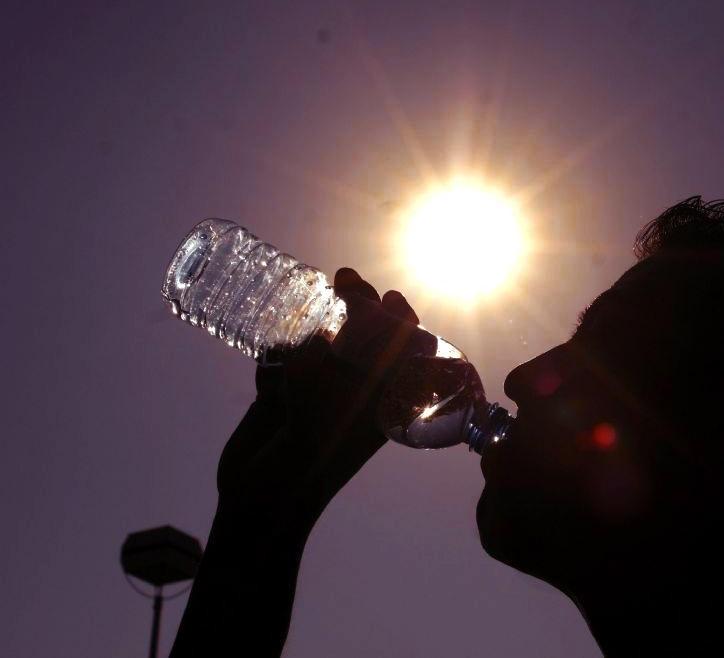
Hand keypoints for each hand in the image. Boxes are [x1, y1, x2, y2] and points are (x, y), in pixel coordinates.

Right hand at [214, 267, 427, 539]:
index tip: (393, 300)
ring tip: (324, 288)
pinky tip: (275, 348)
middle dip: (361, 305)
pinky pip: (285, 357)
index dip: (404, 324)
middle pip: (366, 338)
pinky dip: (281, 345)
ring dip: (324, 316)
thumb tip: (313, 340)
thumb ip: (318, 377)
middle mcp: (352, 396)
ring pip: (327, 341)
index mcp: (380, 405)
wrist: (258, 505)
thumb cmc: (305, 468)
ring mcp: (315, 393)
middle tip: (347, 280)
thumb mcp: (324, 420)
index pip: (404, 355)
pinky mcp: (280, 395)